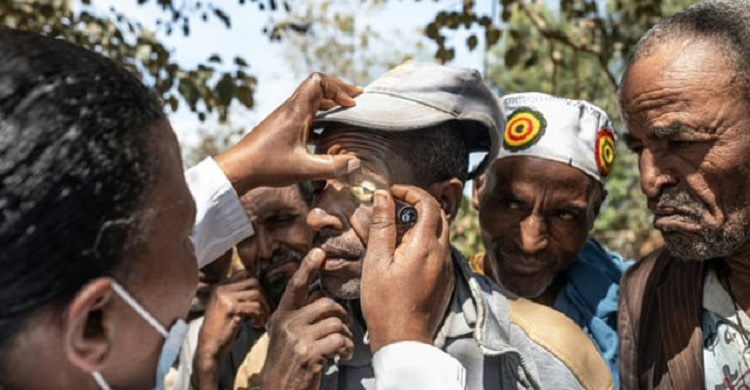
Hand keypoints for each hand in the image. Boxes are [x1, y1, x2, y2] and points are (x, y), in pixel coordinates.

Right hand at [193, 271, 269, 389]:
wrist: (208, 346)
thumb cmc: (219, 329)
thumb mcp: (223, 306)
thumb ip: (235, 295)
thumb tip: (259, 288)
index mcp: (219, 286)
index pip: (243, 273)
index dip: (256, 285)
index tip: (260, 298)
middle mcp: (222, 289)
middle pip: (253, 282)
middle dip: (264, 295)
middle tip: (265, 309)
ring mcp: (226, 298)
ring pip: (257, 294)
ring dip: (265, 308)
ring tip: (262, 318)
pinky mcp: (232, 309)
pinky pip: (255, 307)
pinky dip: (260, 317)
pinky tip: (257, 324)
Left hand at [214, 73, 362, 194]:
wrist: (238, 169)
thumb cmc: (267, 166)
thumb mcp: (304, 169)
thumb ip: (332, 167)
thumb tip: (355, 163)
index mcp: (296, 112)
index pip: (318, 81)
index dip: (338, 87)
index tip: (351, 104)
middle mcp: (290, 109)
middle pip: (317, 86)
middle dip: (338, 91)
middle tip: (356, 99)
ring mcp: (285, 117)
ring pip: (311, 100)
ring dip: (329, 103)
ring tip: (347, 111)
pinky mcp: (282, 126)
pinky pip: (305, 113)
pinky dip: (320, 116)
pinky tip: (328, 131)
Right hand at [259, 249, 353, 389]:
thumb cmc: (287, 366)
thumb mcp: (286, 337)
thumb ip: (299, 318)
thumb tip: (323, 300)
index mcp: (282, 317)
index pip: (296, 286)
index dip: (307, 267)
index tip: (319, 252)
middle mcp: (287, 324)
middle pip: (326, 304)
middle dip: (341, 317)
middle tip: (343, 331)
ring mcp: (298, 339)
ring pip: (336, 323)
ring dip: (346, 336)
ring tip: (342, 348)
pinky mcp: (310, 354)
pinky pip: (340, 340)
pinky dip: (346, 349)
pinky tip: (341, 356)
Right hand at [360, 186, 453, 352]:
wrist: (403, 339)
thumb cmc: (384, 303)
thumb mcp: (376, 260)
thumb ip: (381, 226)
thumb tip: (382, 197)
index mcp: (425, 245)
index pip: (428, 203)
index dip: (410, 192)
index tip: (392, 193)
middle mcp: (442, 253)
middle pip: (438, 215)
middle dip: (418, 205)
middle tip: (394, 208)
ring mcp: (446, 268)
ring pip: (440, 233)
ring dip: (421, 224)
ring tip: (395, 232)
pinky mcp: (445, 280)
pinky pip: (439, 251)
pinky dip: (425, 242)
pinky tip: (404, 254)